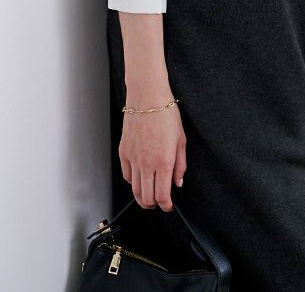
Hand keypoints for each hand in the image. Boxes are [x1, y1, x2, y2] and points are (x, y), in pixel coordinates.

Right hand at [118, 88, 186, 212]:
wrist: (147, 98)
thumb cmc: (166, 114)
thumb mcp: (181, 140)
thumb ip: (180, 165)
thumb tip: (178, 182)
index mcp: (163, 162)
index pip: (162, 196)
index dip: (166, 206)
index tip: (169, 206)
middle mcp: (147, 164)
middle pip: (146, 198)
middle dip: (154, 205)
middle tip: (159, 203)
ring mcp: (133, 159)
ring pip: (134, 190)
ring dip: (142, 197)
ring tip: (148, 196)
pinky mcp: (123, 152)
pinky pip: (126, 175)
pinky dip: (132, 182)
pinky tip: (139, 179)